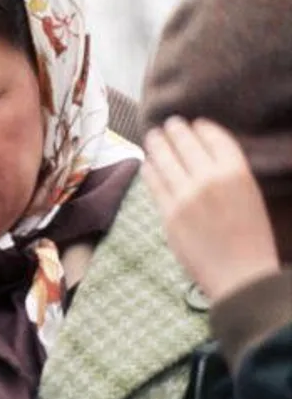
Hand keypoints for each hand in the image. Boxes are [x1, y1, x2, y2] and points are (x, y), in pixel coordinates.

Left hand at [143, 117, 279, 302]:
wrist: (239, 275)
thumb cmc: (252, 239)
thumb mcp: (250, 197)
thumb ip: (228, 176)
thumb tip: (204, 159)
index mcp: (237, 172)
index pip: (215, 138)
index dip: (202, 128)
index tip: (195, 123)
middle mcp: (209, 179)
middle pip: (186, 144)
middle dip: (175, 131)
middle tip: (168, 123)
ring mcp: (185, 196)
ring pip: (165, 160)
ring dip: (157, 145)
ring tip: (153, 136)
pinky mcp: (168, 213)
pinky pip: (154, 184)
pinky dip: (150, 170)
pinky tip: (147, 163)